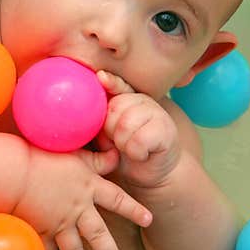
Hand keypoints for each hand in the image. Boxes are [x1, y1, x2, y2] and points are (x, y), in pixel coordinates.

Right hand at [13, 145, 151, 249]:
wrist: (16, 172)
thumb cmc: (44, 156)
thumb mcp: (76, 154)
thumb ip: (97, 159)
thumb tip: (117, 154)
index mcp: (88, 187)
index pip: (117, 199)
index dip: (133, 209)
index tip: (148, 220)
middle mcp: (78, 209)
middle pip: (98, 235)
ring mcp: (60, 222)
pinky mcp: (41, 229)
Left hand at [97, 70, 181, 189]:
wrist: (150, 171)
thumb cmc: (122, 150)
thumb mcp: (105, 133)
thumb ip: (97, 118)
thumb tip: (82, 110)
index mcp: (126, 97)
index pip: (117, 84)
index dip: (110, 82)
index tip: (101, 77)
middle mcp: (142, 100)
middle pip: (115, 108)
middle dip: (110, 130)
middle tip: (117, 141)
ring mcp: (157, 113)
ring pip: (125, 125)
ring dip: (122, 143)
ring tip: (128, 148)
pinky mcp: (167, 130)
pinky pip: (139, 140)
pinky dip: (135, 152)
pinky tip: (141, 154)